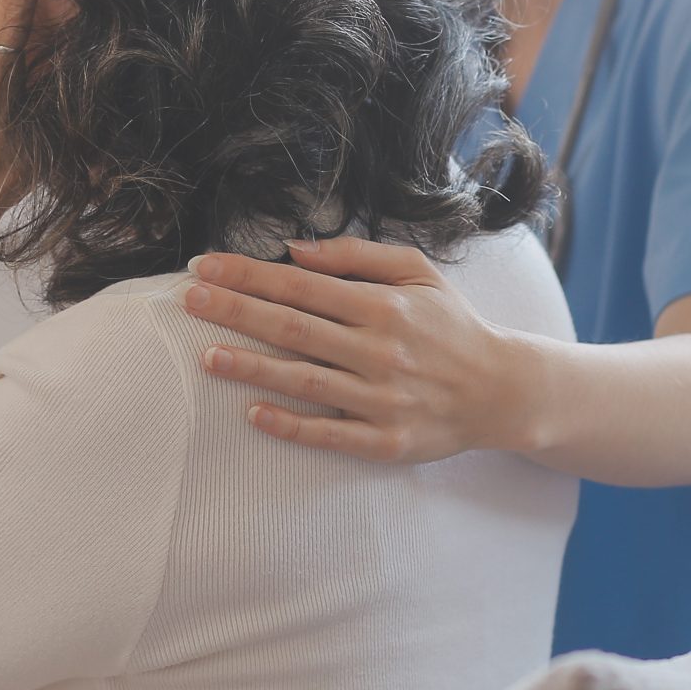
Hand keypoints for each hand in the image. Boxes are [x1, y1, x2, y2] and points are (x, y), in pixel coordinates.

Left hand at [181, 237, 543, 463]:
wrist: (502, 389)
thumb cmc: (451, 324)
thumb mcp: (417, 272)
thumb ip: (356, 256)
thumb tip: (293, 249)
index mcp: (384, 305)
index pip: (301, 286)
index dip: (248, 275)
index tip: (205, 266)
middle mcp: (380, 350)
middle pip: (293, 328)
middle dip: (235, 310)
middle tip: (189, 299)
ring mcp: (381, 398)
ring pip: (303, 380)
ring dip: (251, 367)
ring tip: (206, 355)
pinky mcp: (385, 440)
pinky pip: (329, 433)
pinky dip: (291, 424)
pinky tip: (253, 413)